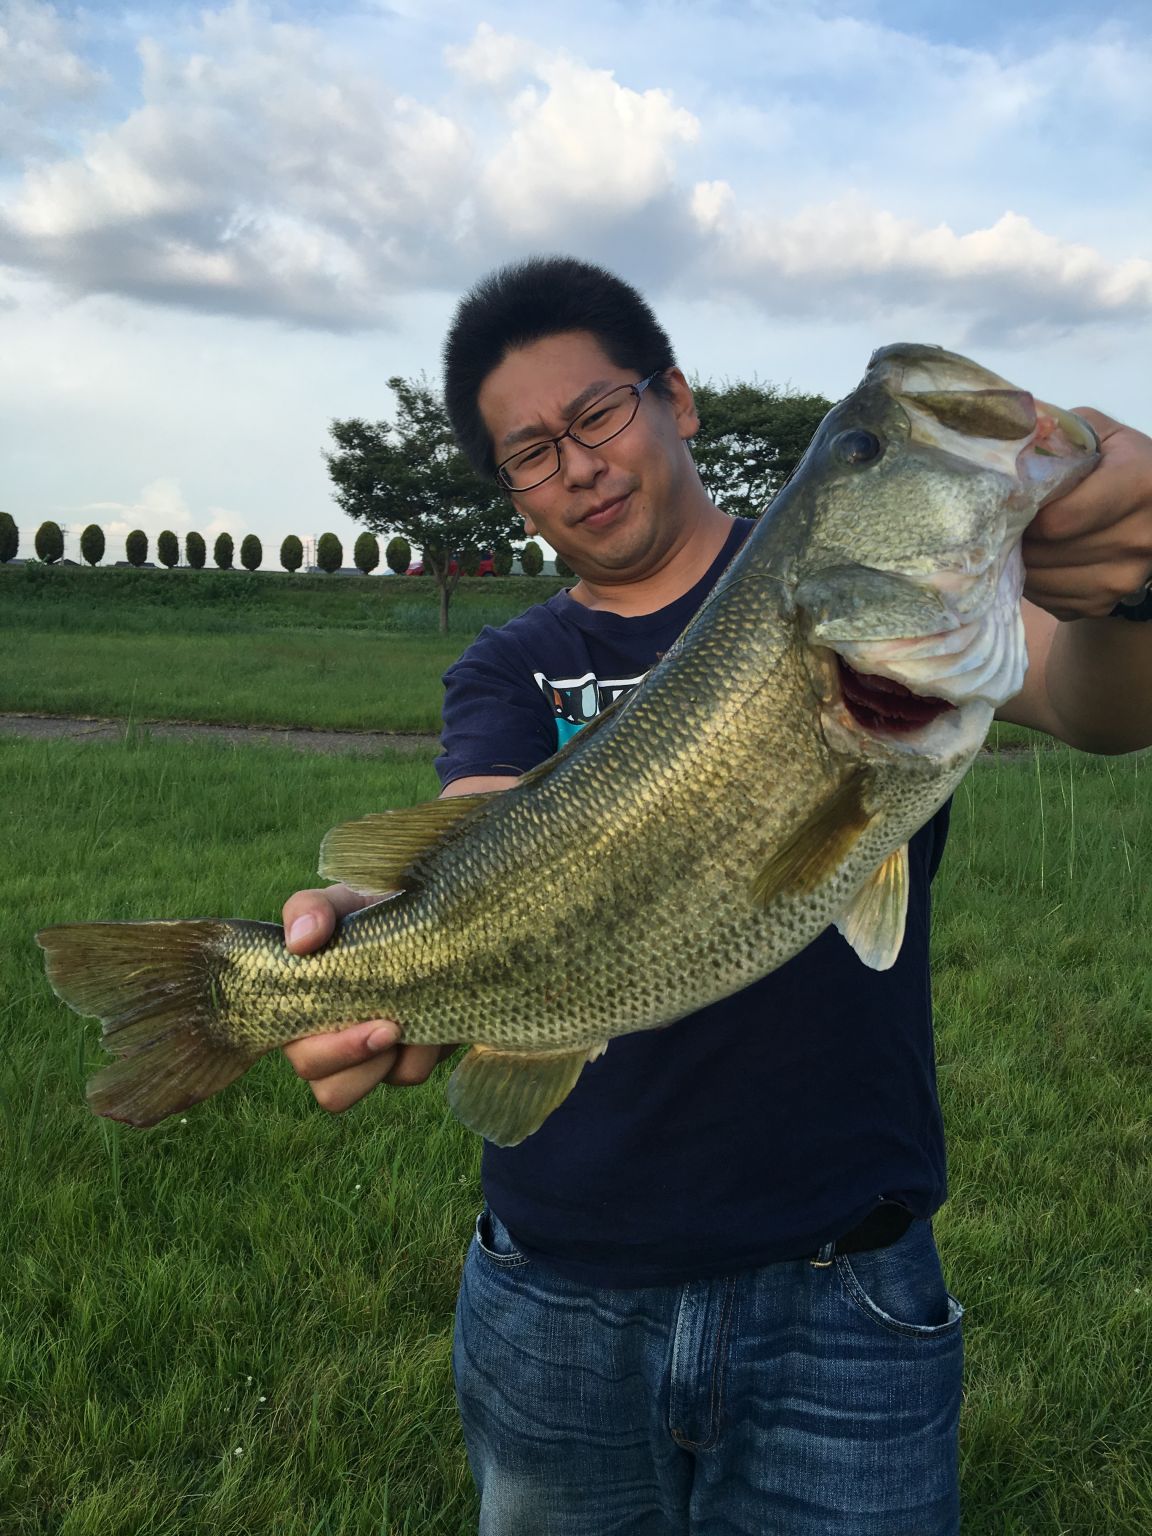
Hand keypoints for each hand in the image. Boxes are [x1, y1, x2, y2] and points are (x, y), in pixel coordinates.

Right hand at [281, 883, 450, 1112]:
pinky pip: (405, 1075)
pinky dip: (422, 1053)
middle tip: (392, 1028)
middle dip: (357, 1060)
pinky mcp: (403, 1058)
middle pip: (327, 1088)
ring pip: (360, 1092)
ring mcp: (364, 1057)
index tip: (365, 1018)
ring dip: (389, 1065)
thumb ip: (310, 908)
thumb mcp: (339, 901)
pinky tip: (433, 1019)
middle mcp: (324, 1042)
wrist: (428, 916)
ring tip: (412, 1025)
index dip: (328, 1052)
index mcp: (301, 1009)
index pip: (298, 1054)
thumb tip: (300, 941)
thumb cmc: (369, 912)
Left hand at [1022, 409, 1151, 620]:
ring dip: (1020, 563)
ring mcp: (1124, 578)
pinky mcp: (1105, 604)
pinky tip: (1039, 559)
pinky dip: (1034, 583)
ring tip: (1020, 539)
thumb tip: (1002, 434)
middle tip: (1008, 522)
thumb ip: (1057, 431)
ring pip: (1042, 581)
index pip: (1058, 519)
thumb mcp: (1100, 435)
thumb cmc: (1120, 464)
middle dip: (1017, 538)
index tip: (1010, 502)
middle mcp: (1138, 537)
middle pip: (1046, 552)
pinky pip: (1048, 601)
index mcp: (1138, 486)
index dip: (1024, 512)